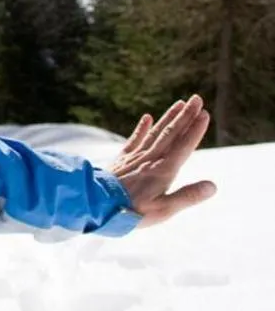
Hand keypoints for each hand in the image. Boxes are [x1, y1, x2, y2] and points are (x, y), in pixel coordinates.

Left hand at [111, 95, 216, 226]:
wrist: (98, 205)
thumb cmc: (134, 211)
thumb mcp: (165, 209)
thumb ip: (188, 196)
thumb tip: (213, 186)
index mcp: (164, 170)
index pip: (183, 146)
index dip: (195, 130)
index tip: (205, 113)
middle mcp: (151, 159)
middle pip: (172, 133)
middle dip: (186, 116)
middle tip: (197, 99)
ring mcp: (136, 157)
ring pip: (156, 133)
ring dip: (169, 118)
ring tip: (180, 103)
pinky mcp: (122, 160)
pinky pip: (135, 140)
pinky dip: (142, 128)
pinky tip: (147, 117)